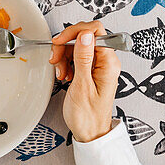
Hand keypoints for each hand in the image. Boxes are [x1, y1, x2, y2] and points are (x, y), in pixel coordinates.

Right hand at [49, 20, 119, 142]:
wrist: (90, 133)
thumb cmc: (88, 116)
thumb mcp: (82, 86)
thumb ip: (84, 58)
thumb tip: (85, 34)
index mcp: (109, 62)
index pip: (95, 31)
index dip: (76, 32)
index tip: (61, 41)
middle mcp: (106, 61)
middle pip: (85, 36)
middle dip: (66, 45)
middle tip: (56, 58)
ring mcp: (99, 65)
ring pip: (78, 46)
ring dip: (64, 55)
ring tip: (60, 71)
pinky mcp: (91, 70)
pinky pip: (77, 57)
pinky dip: (66, 62)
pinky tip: (64, 74)